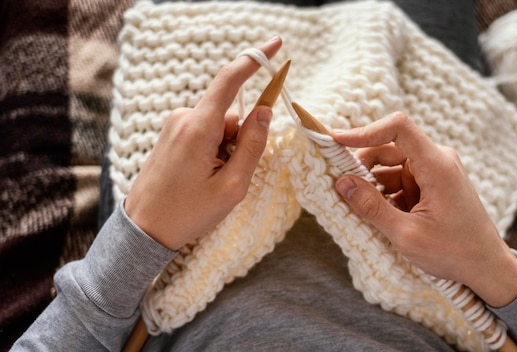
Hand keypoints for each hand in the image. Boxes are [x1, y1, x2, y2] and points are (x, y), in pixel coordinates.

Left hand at [125, 37, 281, 250]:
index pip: (230, 80)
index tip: (275, 45)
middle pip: (231, 114)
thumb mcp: (232, 186)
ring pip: (219, 126)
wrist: (144, 229)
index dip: (255, 59)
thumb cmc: (188, 212)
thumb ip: (252, 145)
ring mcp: (174, 125)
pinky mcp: (171, 134)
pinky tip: (200, 177)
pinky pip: (205, 132)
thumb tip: (265, 111)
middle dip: (240, 140)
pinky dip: (213, 150)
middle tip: (230, 176)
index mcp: (198, 128)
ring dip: (225, 149)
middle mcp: (183, 118)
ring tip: (210, 181)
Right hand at [332, 112, 516, 307]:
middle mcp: (438, 160)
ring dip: (372, 183)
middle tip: (339, 184)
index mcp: (437, 165)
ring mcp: (435, 172)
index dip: (364, 131)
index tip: (336, 141)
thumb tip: (341, 183)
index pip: (398, 128)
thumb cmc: (455, 252)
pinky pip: (400, 179)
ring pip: (391, 165)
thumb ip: (371, 207)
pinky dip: (384, 193)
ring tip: (357, 206)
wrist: (487, 268)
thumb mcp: (407, 234)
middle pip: (389, 147)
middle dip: (362, 165)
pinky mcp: (432, 184)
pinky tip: (377, 214)